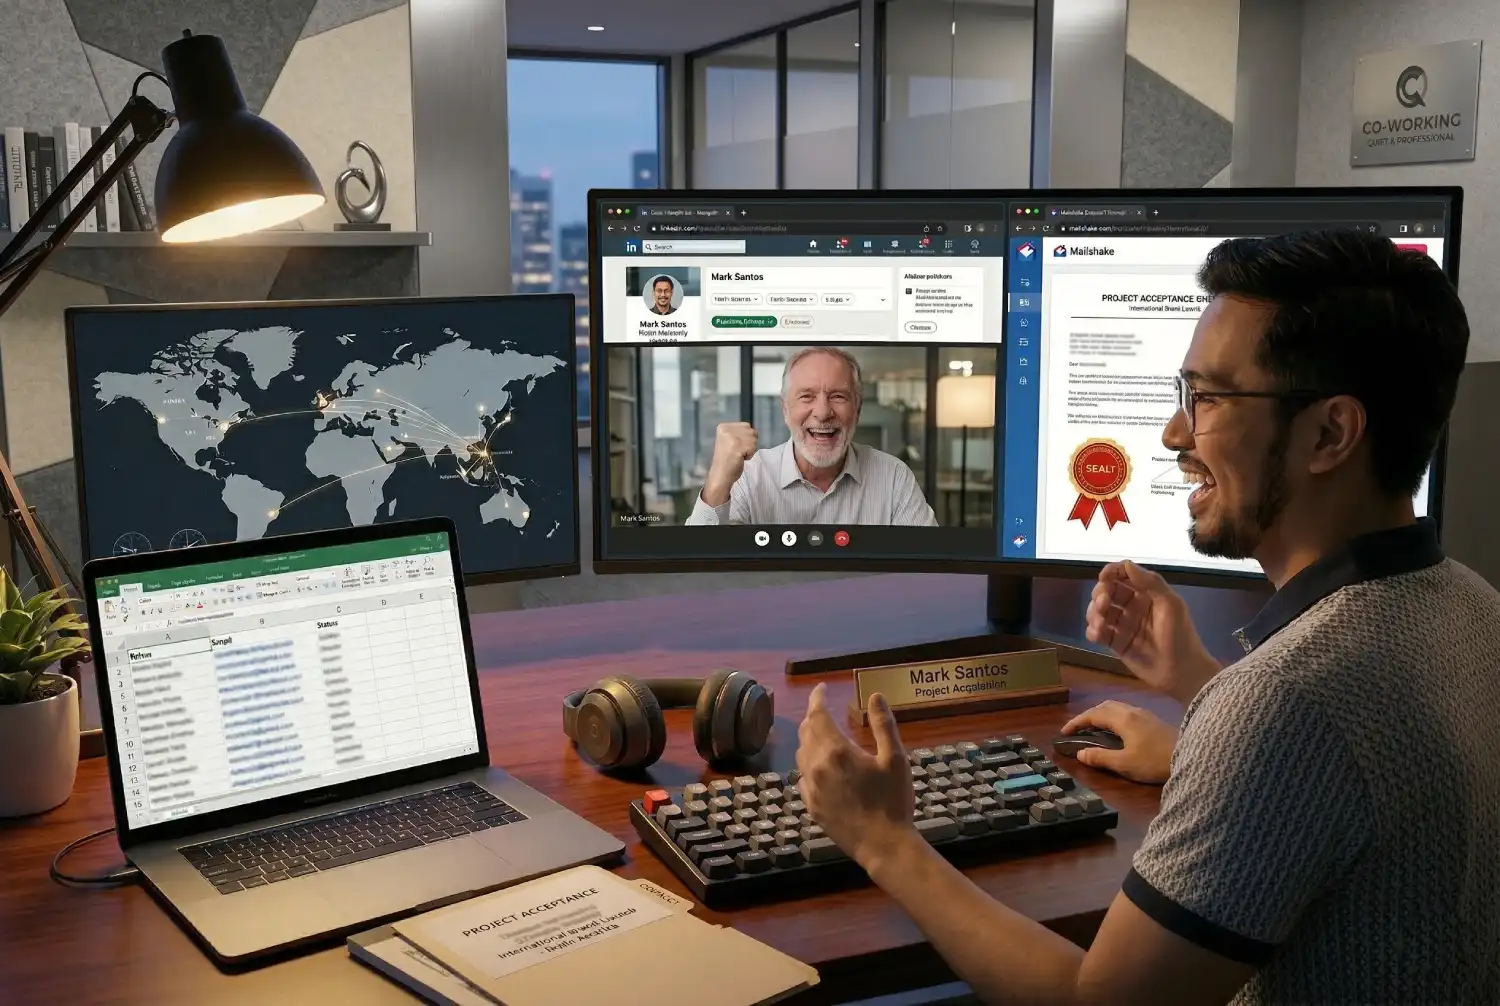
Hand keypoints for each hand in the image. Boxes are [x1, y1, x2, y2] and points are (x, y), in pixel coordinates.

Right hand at [701, 422, 757, 505]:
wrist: (720, 475)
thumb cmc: (727, 459)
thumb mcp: (730, 440)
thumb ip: (740, 433)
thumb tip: (755, 431)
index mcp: (723, 426)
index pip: (746, 425)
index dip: (746, 437)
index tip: (735, 446)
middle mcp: (727, 429)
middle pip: (751, 431)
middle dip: (749, 443)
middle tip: (738, 452)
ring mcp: (732, 438)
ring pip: (754, 439)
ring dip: (750, 449)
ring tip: (739, 455)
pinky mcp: (737, 447)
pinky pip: (753, 448)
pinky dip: (750, 455)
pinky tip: (741, 459)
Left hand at [795, 684, 914, 868]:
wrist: (883, 845)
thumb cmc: (893, 801)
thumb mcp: (895, 759)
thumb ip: (884, 724)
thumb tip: (876, 696)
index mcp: (836, 751)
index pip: (817, 714)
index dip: (817, 697)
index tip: (821, 688)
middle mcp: (816, 766)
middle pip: (806, 732)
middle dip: (814, 716)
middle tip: (824, 708)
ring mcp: (810, 788)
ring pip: (802, 754)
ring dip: (810, 739)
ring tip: (823, 734)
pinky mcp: (811, 806)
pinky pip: (803, 776)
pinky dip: (809, 764)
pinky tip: (822, 767)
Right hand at [1059, 700, 1176, 783]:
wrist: (1192, 755)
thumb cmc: (1155, 761)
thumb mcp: (1125, 763)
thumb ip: (1101, 757)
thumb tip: (1080, 753)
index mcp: (1122, 719)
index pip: (1092, 714)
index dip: (1076, 722)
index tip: (1064, 732)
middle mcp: (1132, 710)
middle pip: (1104, 706)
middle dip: (1088, 715)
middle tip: (1078, 730)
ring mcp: (1144, 714)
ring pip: (1116, 707)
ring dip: (1101, 715)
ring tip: (1094, 730)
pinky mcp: (1153, 720)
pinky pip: (1126, 712)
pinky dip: (1114, 717)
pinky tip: (1117, 731)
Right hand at [1086, 560, 1220, 705]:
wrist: (1181, 671)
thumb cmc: (1180, 635)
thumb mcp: (1171, 604)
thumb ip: (1151, 582)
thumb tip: (1126, 563)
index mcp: (1147, 593)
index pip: (1124, 575)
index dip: (1111, 572)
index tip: (1103, 577)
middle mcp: (1132, 606)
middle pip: (1107, 591)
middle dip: (1101, 594)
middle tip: (1104, 603)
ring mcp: (1123, 624)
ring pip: (1099, 611)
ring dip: (1094, 612)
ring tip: (1101, 623)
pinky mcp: (1115, 643)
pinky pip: (1097, 631)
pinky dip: (1093, 630)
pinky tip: (1097, 634)